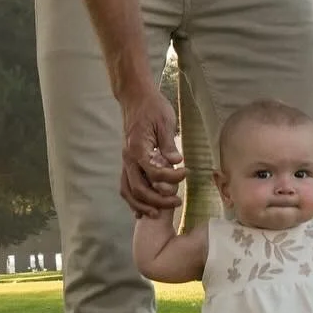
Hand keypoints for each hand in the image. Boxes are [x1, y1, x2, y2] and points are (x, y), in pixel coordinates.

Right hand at [118, 83, 184, 213]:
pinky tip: (142, 210)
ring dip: (142, 205)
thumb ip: (168, 144)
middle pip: (139, 189)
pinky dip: (132, 200)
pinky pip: (126, 186)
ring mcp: (125, 161)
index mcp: (138, 148)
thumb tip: (176, 162)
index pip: (154, 172)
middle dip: (158, 200)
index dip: (171, 177)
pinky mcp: (127, 162)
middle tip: (178, 202)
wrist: (136, 98)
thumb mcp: (165, 121)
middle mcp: (128, 158)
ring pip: (128, 191)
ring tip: (158, 214)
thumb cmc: (152, 108)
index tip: (187, 173)